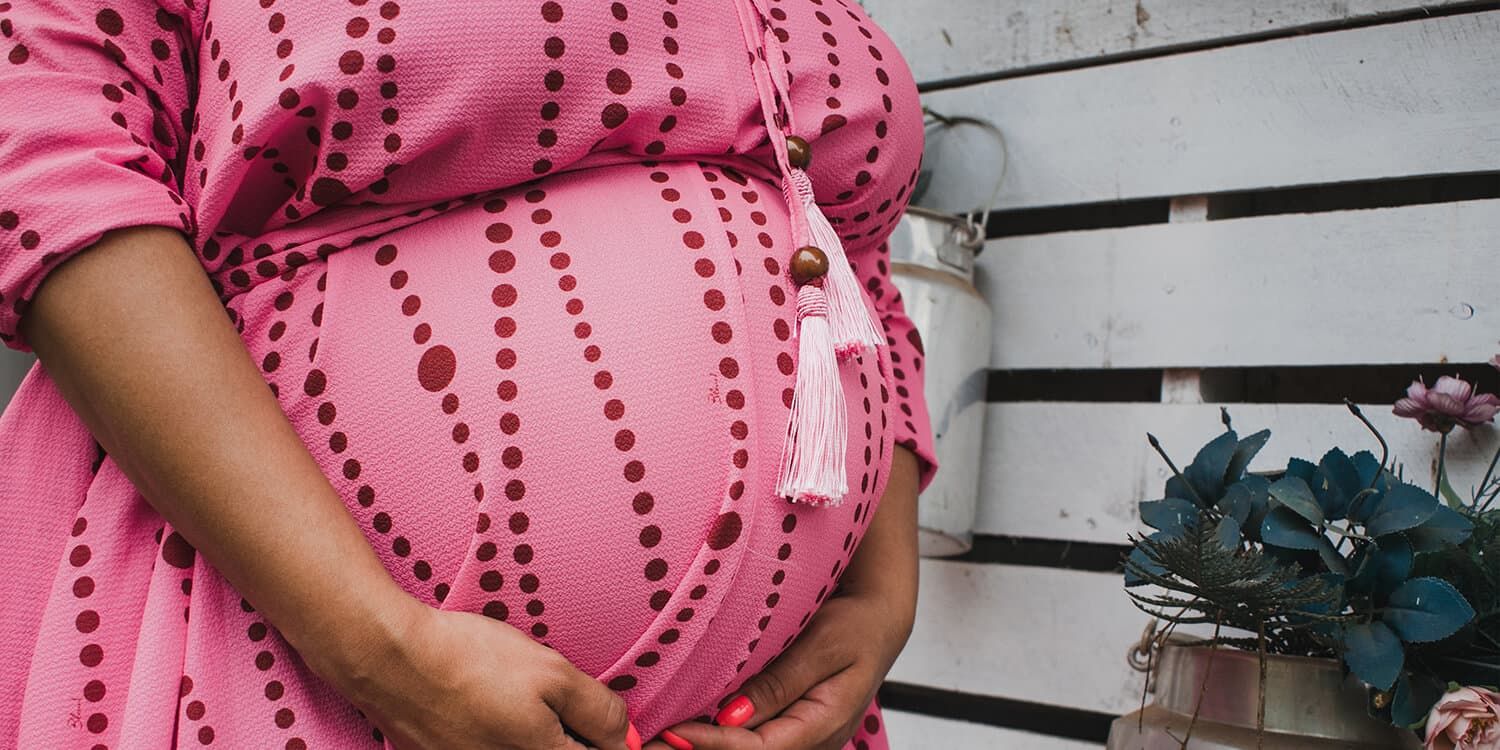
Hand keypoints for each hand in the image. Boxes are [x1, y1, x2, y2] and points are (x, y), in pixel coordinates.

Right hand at [327, 598, 639, 749]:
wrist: (391, 661)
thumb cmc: (471, 661)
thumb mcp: (553, 674)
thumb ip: (598, 711)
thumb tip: (624, 737)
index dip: (604, 737)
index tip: (595, 717)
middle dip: (567, 734)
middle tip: (549, 699)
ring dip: (532, 733)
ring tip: (510, 697)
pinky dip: (497, 734)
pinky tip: (484, 703)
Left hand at [647, 589, 913, 749]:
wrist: (879, 621)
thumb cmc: (855, 625)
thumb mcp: (823, 644)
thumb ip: (781, 681)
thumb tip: (733, 717)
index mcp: (826, 723)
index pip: (761, 749)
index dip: (714, 745)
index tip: (674, 732)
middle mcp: (815, 741)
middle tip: (654, 743)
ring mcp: (804, 740)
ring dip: (709, 749)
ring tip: (663, 740)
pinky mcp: (792, 731)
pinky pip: (755, 743)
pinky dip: (721, 741)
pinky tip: (689, 733)